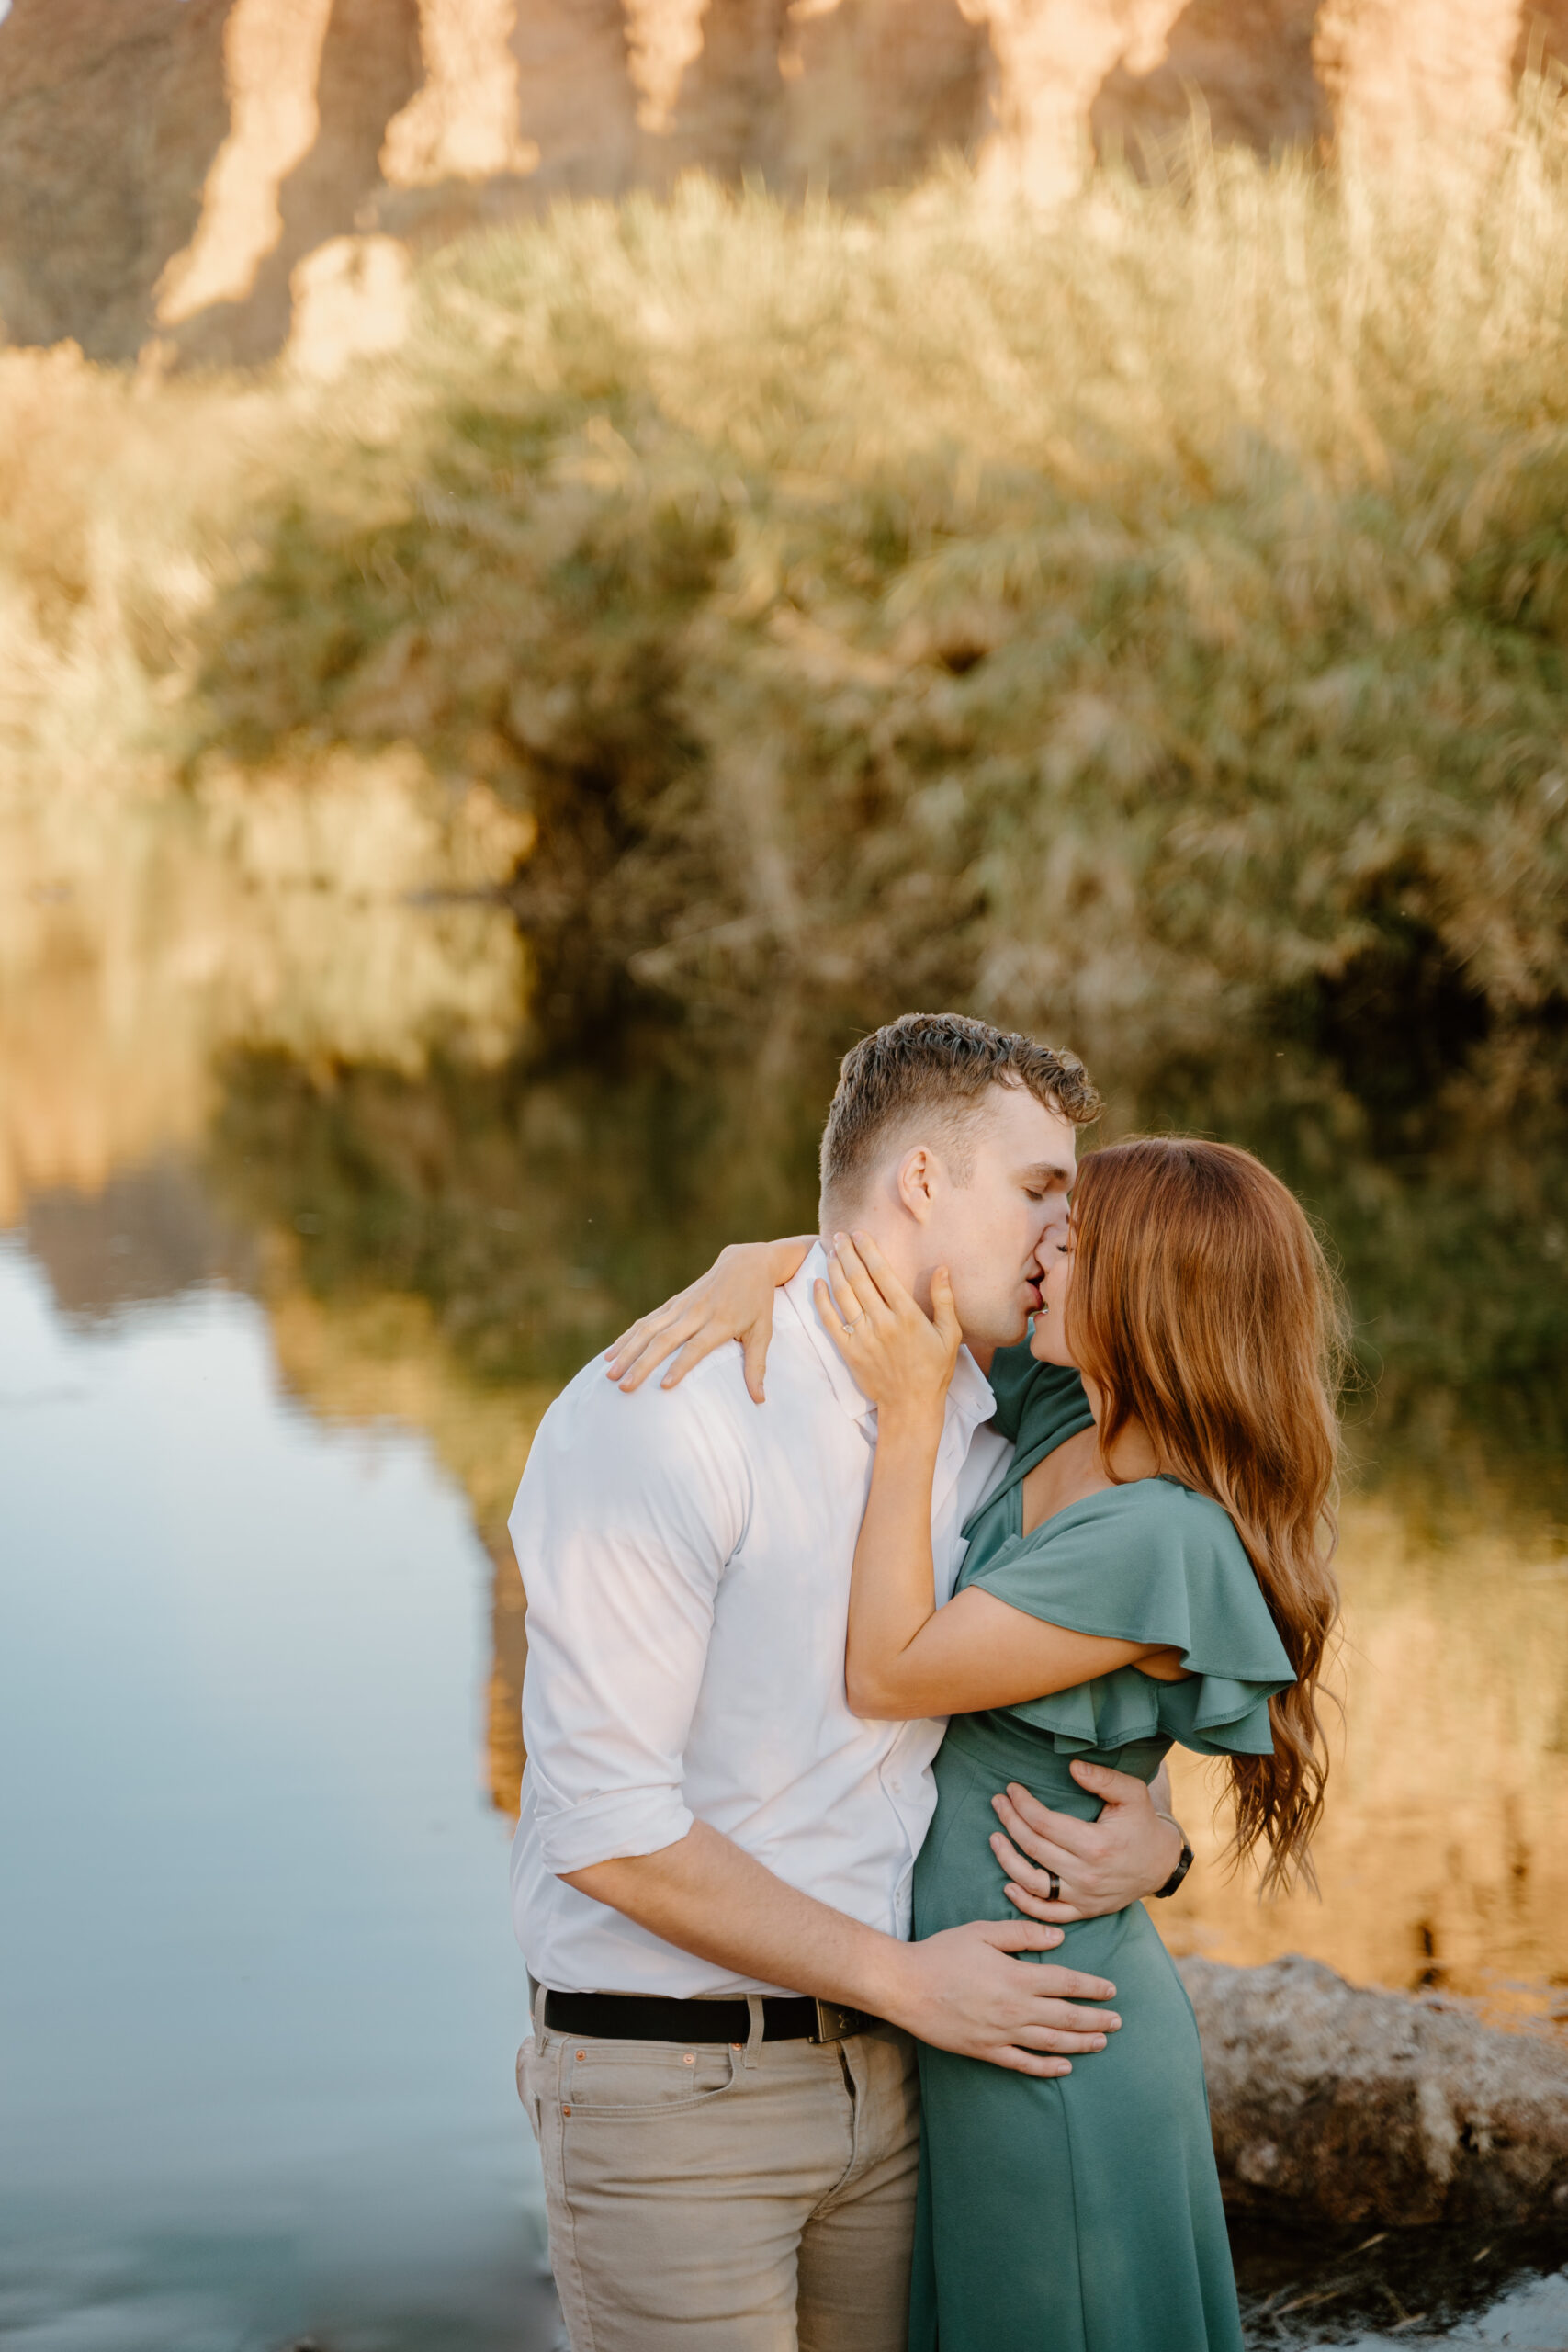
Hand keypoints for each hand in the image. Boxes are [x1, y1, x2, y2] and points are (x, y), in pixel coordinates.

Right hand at [604, 1240, 808, 1402]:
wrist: (746, 1262)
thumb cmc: (757, 1302)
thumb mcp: (763, 1331)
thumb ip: (757, 1365)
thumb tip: (760, 1399)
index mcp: (721, 1321)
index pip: (697, 1347)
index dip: (681, 1366)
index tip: (664, 1386)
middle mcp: (697, 1312)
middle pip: (665, 1340)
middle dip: (642, 1364)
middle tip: (624, 1386)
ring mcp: (682, 1306)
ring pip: (648, 1329)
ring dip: (627, 1351)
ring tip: (609, 1373)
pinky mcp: (673, 1302)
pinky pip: (646, 1320)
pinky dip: (627, 1336)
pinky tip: (611, 1353)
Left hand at [815, 1232, 959, 1419]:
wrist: (910, 1405)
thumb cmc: (934, 1369)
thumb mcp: (949, 1335)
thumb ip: (944, 1300)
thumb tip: (942, 1269)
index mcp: (907, 1315)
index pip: (882, 1274)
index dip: (869, 1251)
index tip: (860, 1234)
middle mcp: (882, 1322)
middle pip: (859, 1279)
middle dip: (847, 1253)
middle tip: (839, 1236)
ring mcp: (863, 1337)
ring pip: (843, 1295)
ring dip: (834, 1270)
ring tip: (829, 1251)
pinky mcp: (849, 1351)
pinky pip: (830, 1321)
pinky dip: (822, 1301)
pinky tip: (818, 1283)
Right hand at [883, 1918, 1120, 2076]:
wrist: (907, 1986)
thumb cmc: (942, 1953)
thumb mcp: (982, 1932)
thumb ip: (1022, 1933)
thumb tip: (1058, 1939)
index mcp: (1017, 1976)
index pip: (1065, 1983)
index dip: (1091, 1987)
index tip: (1111, 1990)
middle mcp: (1015, 2008)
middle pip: (1066, 2017)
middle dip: (1095, 2019)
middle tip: (1118, 2022)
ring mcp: (1002, 2034)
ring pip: (1051, 2043)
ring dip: (1080, 2043)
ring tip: (1101, 2043)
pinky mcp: (986, 2051)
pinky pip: (1023, 2064)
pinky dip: (1047, 2067)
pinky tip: (1064, 2067)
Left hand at [989, 1763, 1184, 1923]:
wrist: (1160, 1864)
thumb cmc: (1142, 1824)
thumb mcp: (1132, 1793)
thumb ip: (1103, 1778)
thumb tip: (1072, 1767)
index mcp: (1096, 1844)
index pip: (1045, 1823)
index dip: (1023, 1804)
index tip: (1011, 1789)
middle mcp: (1086, 1874)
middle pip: (1034, 1848)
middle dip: (1010, 1822)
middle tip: (997, 1802)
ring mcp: (1083, 1897)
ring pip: (1033, 1883)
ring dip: (1007, 1860)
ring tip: (994, 1837)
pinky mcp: (1083, 1911)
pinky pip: (1047, 1913)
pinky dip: (1024, 1903)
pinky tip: (1008, 1885)